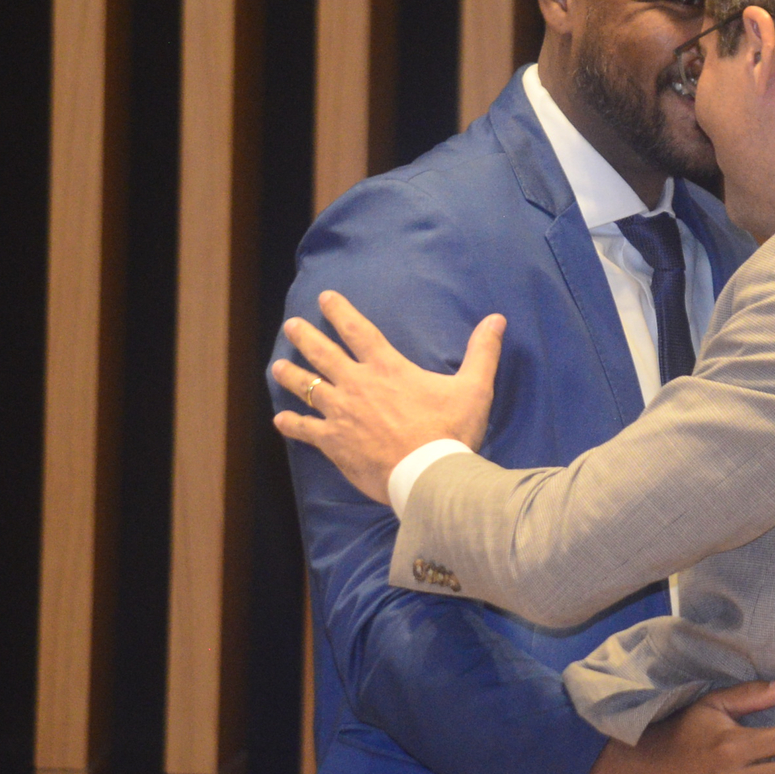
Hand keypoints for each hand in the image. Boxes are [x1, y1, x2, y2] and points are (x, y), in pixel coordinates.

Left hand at [271, 291, 504, 502]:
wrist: (428, 475)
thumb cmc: (451, 431)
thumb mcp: (474, 388)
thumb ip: (482, 352)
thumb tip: (497, 319)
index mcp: (387, 368)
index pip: (358, 330)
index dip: (340, 311)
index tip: (325, 298)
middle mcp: (357, 385)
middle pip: (323, 354)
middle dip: (305, 337)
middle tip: (291, 325)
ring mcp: (341, 414)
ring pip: (307, 388)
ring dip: (291, 376)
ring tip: (277, 366)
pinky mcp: (334, 442)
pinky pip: (306, 430)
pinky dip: (292, 424)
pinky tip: (280, 420)